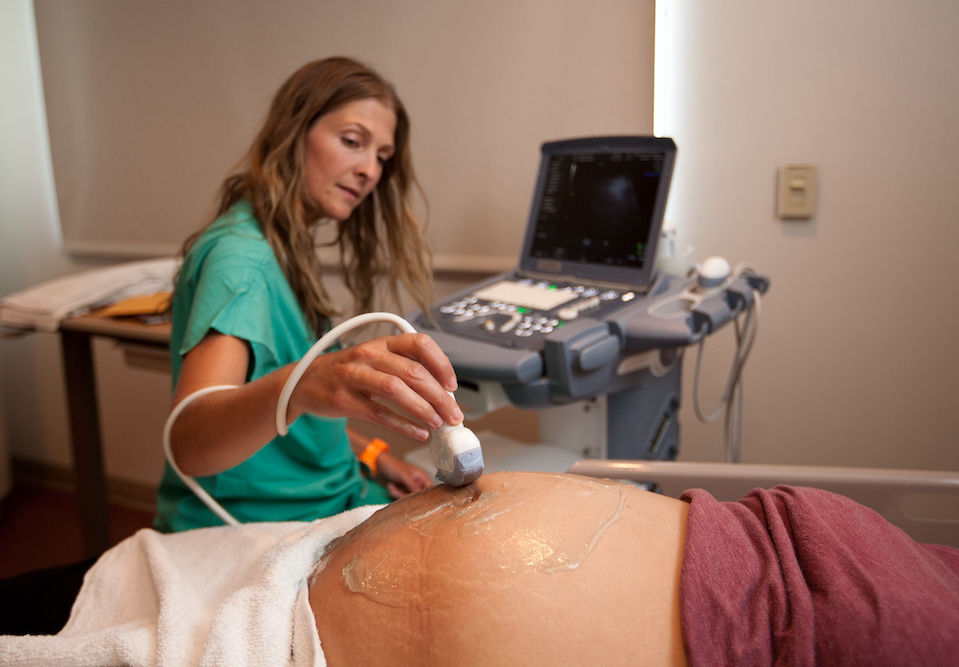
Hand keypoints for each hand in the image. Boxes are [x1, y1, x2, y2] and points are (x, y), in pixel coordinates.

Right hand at [288, 333, 463, 440]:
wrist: (304, 382)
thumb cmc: (349, 372)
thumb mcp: (375, 359)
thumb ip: (404, 368)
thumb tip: (443, 392)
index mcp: (382, 342)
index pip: (419, 343)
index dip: (441, 364)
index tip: (452, 385)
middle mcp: (369, 355)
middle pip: (412, 372)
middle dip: (439, 396)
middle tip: (454, 414)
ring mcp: (353, 376)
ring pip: (396, 390)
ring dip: (422, 409)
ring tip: (438, 423)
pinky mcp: (343, 400)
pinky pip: (379, 414)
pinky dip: (403, 425)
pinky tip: (419, 433)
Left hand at [376, 452, 432, 497]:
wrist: (380, 466)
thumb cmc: (393, 466)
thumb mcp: (404, 475)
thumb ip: (414, 486)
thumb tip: (422, 496)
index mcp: (422, 476)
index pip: (431, 488)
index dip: (427, 495)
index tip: (421, 501)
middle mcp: (417, 483)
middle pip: (419, 496)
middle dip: (407, 495)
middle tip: (399, 491)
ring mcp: (409, 487)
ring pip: (409, 498)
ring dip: (399, 493)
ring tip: (392, 486)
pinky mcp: (402, 491)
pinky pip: (401, 497)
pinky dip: (395, 493)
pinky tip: (390, 486)